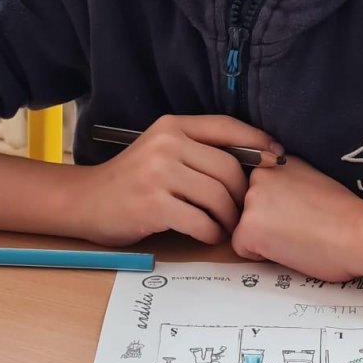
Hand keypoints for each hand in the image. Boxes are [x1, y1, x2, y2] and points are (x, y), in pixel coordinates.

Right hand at [74, 114, 284, 245]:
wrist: (86, 201)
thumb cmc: (131, 180)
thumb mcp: (161, 151)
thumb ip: (197, 150)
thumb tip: (253, 161)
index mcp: (172, 127)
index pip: (226, 127)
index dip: (258, 142)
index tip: (277, 158)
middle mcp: (167, 144)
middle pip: (229, 168)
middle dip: (242, 195)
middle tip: (242, 212)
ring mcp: (158, 173)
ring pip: (218, 196)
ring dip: (229, 219)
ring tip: (226, 227)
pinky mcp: (153, 205)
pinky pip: (200, 221)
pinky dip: (211, 233)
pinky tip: (208, 235)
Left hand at [231, 156, 362, 280]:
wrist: (357, 232)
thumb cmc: (346, 215)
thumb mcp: (313, 179)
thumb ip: (288, 182)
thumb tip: (276, 197)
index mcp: (277, 163)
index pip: (258, 189)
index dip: (276, 208)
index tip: (299, 213)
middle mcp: (260, 176)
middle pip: (247, 207)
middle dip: (266, 221)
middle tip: (298, 227)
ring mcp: (251, 200)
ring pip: (244, 226)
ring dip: (263, 236)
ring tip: (296, 237)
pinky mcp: (248, 227)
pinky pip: (241, 247)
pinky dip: (261, 255)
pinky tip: (288, 248)